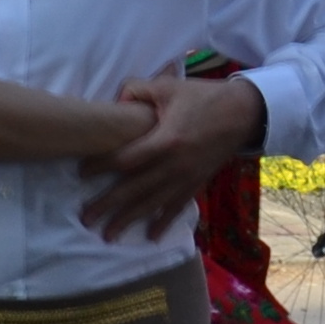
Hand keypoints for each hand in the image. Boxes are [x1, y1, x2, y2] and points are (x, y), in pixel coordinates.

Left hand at [77, 73, 266, 240]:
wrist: (244, 113)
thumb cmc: (204, 97)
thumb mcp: (168, 86)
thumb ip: (138, 91)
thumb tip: (116, 100)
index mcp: (164, 141)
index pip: (125, 159)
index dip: (100, 167)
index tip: (80, 173)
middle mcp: (173, 166)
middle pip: (133, 190)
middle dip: (107, 205)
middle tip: (85, 219)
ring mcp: (186, 178)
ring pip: (152, 204)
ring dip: (129, 220)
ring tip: (108, 235)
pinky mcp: (197, 184)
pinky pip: (177, 207)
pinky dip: (164, 223)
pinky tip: (150, 237)